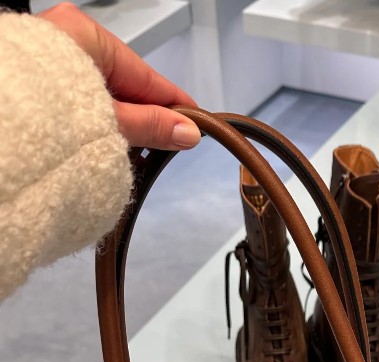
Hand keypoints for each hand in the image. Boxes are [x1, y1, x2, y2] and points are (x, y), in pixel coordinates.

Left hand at [38, 2, 199, 149]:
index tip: (194, 121)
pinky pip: (71, 106)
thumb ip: (150, 125)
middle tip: (165, 147)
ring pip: (94, 97)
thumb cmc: (41, 113)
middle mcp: (60, 42)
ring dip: (115, 125)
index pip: (143, 73)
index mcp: (83, 35)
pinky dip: (88, 126)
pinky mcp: (31, 92)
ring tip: (131, 155)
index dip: (172, 101)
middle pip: (118, 84)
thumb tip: (186, 131)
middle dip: (142, 117)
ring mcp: (43, 66)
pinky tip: (98, 149)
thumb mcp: (111, 121)